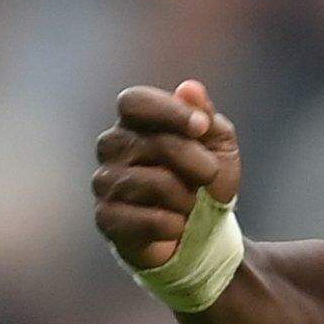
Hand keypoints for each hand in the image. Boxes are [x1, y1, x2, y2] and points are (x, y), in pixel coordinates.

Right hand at [92, 80, 242, 273]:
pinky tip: (176, 226)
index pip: (134, 101)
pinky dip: (175, 225)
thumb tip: (190, 88)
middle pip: (156, 143)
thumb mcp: (218, 146)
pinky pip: (149, 219)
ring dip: (188, 199)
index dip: (170, 111)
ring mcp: (105, 182)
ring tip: (189, 205)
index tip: (202, 127)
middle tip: (210, 178)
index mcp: (134, 123)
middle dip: (197, 163)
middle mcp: (112, 147)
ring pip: (156, 183)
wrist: (201, 235)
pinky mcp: (106, 218)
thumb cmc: (204, 183)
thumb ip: (205, 116)